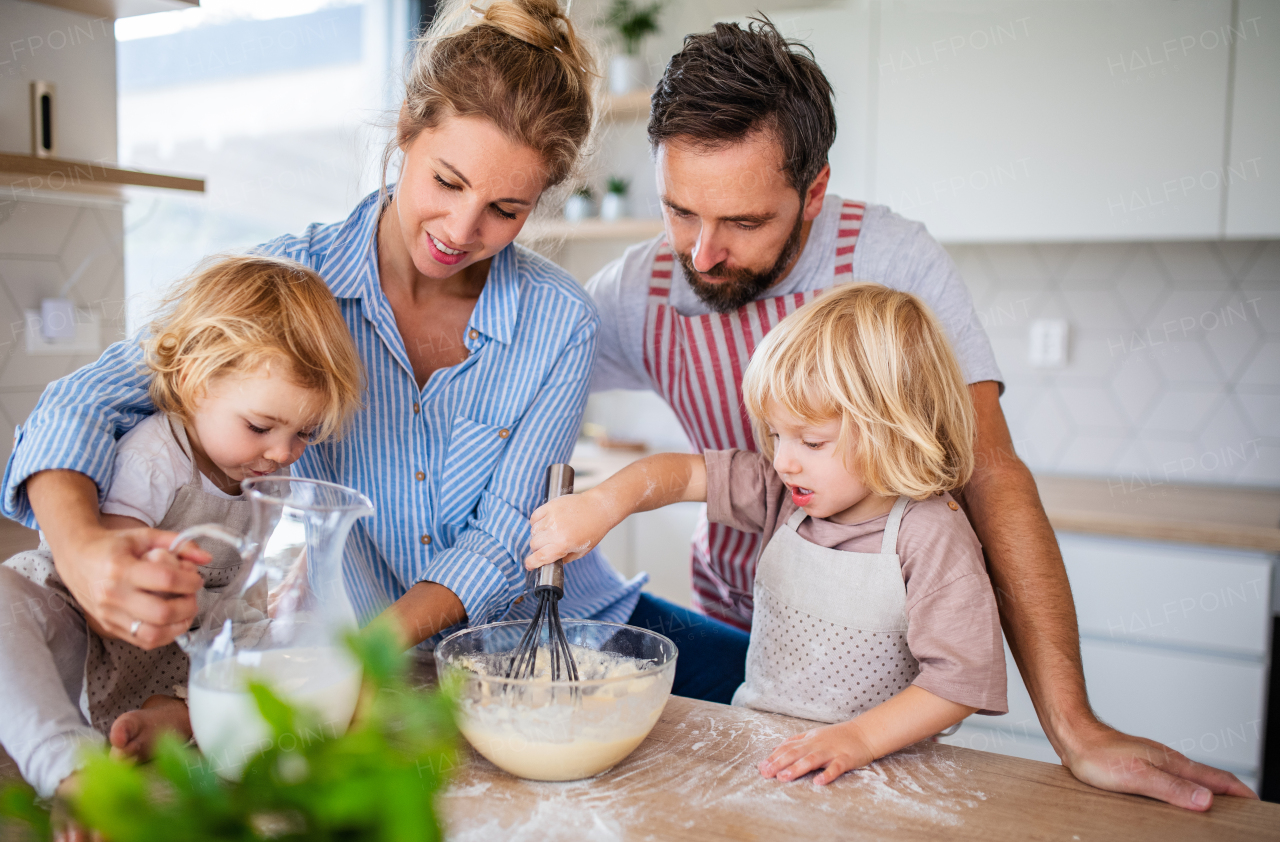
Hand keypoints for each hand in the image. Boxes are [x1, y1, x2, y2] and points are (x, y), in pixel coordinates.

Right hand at [57, 526, 210, 649]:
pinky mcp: (109, 627)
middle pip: (162, 612)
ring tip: (185, 611)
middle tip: (193, 596)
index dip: (190, 581)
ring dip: (178, 626)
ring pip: (152, 633)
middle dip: (188, 606)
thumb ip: (179, 543)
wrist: (76, 557)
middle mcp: (113, 595)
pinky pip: (142, 641)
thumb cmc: (113, 545)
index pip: (166, 580)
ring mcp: (109, 614)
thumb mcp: (145, 536)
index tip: (196, 579)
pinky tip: (172, 622)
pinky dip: (164, 635)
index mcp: (121, 568)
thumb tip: (207, 558)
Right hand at [524, 490, 619, 569]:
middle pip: (534, 544)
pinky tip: (546, 524)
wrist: (599, 508)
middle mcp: (555, 531)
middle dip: (538, 548)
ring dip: (538, 535)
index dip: (531, 563)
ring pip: (533, 531)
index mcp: (563, 544)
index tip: (529, 565)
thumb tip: (550, 561)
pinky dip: (536, 522)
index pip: (539, 556)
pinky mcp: (550, 506)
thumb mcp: (581, 552)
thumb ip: (564, 558)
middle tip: (547, 546)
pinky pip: (534, 517)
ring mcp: (551, 517)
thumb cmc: (593, 530)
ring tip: (550, 533)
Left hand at [758, 720, 875, 785]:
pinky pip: (836, 767)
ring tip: (783, 777)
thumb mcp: (813, 735)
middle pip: (795, 753)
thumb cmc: (838, 736)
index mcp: (808, 740)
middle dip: (779, 763)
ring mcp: (831, 752)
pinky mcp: (845, 759)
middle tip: (765, 773)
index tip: (760, 767)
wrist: (864, 733)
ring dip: (797, 768)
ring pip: (811, 760)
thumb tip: (774, 748)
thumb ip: (794, 741)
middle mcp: (817, 745)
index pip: (787, 748)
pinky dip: (827, 774)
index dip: (773, 757)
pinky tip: (818, 782)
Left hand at [1062, 721, 1256, 810]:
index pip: (1217, 778)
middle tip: (1244, 810)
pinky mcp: (1143, 763)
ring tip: (1219, 806)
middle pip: (1209, 777)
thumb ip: (1172, 789)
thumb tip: (1207, 800)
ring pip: (1192, 776)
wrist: (1073, 736)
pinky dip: (1187, 788)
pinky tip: (1180, 796)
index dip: (1239, 792)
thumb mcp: (1137, 777)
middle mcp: (1169, 760)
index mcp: (1174, 764)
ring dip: (1210, 790)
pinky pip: (1174, 777)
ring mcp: (1156, 760)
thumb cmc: (1098, 757)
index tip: (1255, 805)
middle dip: (1230, 793)